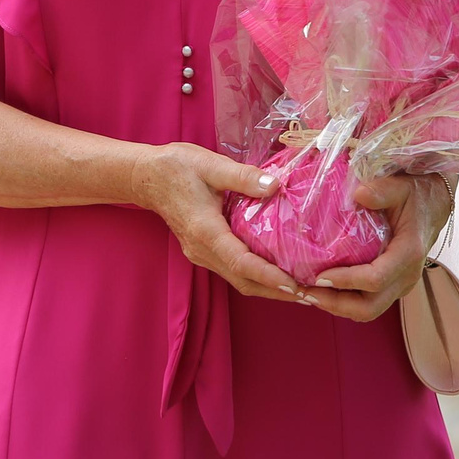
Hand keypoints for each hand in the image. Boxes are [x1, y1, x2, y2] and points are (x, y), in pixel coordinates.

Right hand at [131, 143, 312, 303]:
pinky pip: (234, 271)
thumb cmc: (176, 167)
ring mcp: (202, 254)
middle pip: (244, 281)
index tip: (295, 284)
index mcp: (205, 231)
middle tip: (312, 295)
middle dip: (278, 291)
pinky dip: (258, 277)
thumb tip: (275, 185)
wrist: (146, 176)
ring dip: (270, 288)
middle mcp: (202, 250)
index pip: (241, 262)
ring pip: (239, 281)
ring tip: (303, 289)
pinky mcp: (204, 251)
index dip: (268, 275)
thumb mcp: (210, 164)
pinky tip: (278, 272)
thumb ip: (243, 176)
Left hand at [305, 170, 456, 323]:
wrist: (434, 206)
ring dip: (336, 306)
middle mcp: (406, 275)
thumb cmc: (415, 195)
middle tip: (305, 292)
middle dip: (335, 304)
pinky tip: (322, 289)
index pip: (375, 278)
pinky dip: (344, 301)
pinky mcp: (393, 285)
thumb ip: (382, 190)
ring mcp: (401, 284)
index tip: (318, 275)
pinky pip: (368, 302)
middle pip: (370, 307)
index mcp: (408, 253)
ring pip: (368, 310)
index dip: (345, 281)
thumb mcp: (401, 186)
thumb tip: (359, 194)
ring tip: (307, 294)